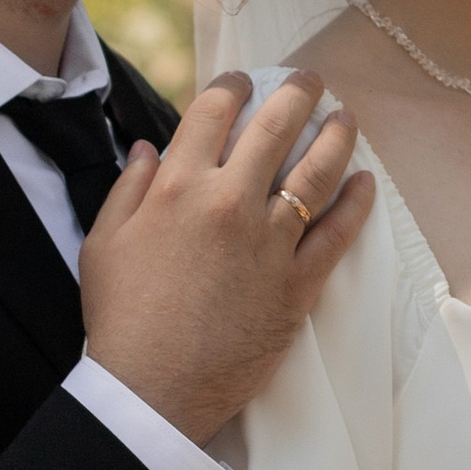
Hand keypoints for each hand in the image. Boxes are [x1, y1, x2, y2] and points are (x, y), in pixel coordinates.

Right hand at [80, 72, 375, 443]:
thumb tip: (147, 147)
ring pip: (316, 173)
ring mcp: (269, 242)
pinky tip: (366, 183)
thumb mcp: (104, 244)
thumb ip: (128, 189)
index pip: (213, 113)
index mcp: (178, 187)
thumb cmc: (123, 319)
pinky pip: (337, 234)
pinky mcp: (297, 283)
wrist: (154, 388)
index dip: (233, 86)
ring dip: (338, 138)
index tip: (244, 80)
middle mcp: (229, 203)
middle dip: (298, 94)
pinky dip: (356, 204)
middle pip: (275, 129)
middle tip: (311, 81)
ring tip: (347, 118)